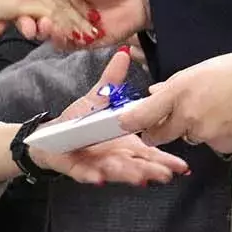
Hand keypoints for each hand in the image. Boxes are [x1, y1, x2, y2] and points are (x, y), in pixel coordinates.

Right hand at [0, 0, 147, 47]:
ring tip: (40, 25)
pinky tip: (61, 32)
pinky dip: (57, 39)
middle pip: (25, 16)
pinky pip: (61, 44)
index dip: (2, 5)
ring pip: (41, 32)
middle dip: (12, 23)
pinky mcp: (81, 39)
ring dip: (35, 30)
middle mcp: (56, 4)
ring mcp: (67, 23)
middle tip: (1, 27)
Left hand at [30, 49, 190, 184]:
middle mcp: (117, 157)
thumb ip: (111, 80)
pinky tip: (99, 178)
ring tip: (140, 178)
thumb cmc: (78, 121)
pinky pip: (86, 174)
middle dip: (151, 170)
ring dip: (128, 175)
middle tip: (164, 174)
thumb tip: (123, 54)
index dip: (166, 160)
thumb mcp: (98, 98)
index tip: (182, 166)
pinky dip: (93, 176)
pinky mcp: (79, 170)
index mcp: (126, 142)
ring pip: (116, 172)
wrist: (49, 136)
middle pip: (138, 166)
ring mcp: (99, 165)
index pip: (150, 152)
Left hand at [115, 50, 231, 152]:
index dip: (132, 121)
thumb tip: (156, 93)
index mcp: (179, 90)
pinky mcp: (221, 146)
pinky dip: (217, 135)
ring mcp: (203, 134)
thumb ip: (174, 85)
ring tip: (218, 109)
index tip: (125, 122)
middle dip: (160, 130)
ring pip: (190, 137)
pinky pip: (211, 143)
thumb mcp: (201, 69)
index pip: (142, 114)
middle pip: (160, 134)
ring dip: (195, 128)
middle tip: (170, 120)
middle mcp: (186, 115)